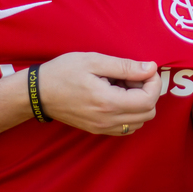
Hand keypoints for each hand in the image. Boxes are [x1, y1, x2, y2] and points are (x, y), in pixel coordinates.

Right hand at [37, 52, 161, 135]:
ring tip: (123, 85)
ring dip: (139, 103)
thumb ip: (125, 66)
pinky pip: (126, 127)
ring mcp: (102, 128)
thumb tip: (151, 68)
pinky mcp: (98, 130)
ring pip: (139, 122)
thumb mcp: (94, 61)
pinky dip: (130, 113)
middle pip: (148, 113)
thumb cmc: (63, 72)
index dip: (154, 83)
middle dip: (148, 92)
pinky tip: (117, 96)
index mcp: (108, 102)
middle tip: (133, 76)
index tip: (146, 69)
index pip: (148, 100)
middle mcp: (108, 121)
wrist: (38, 92)